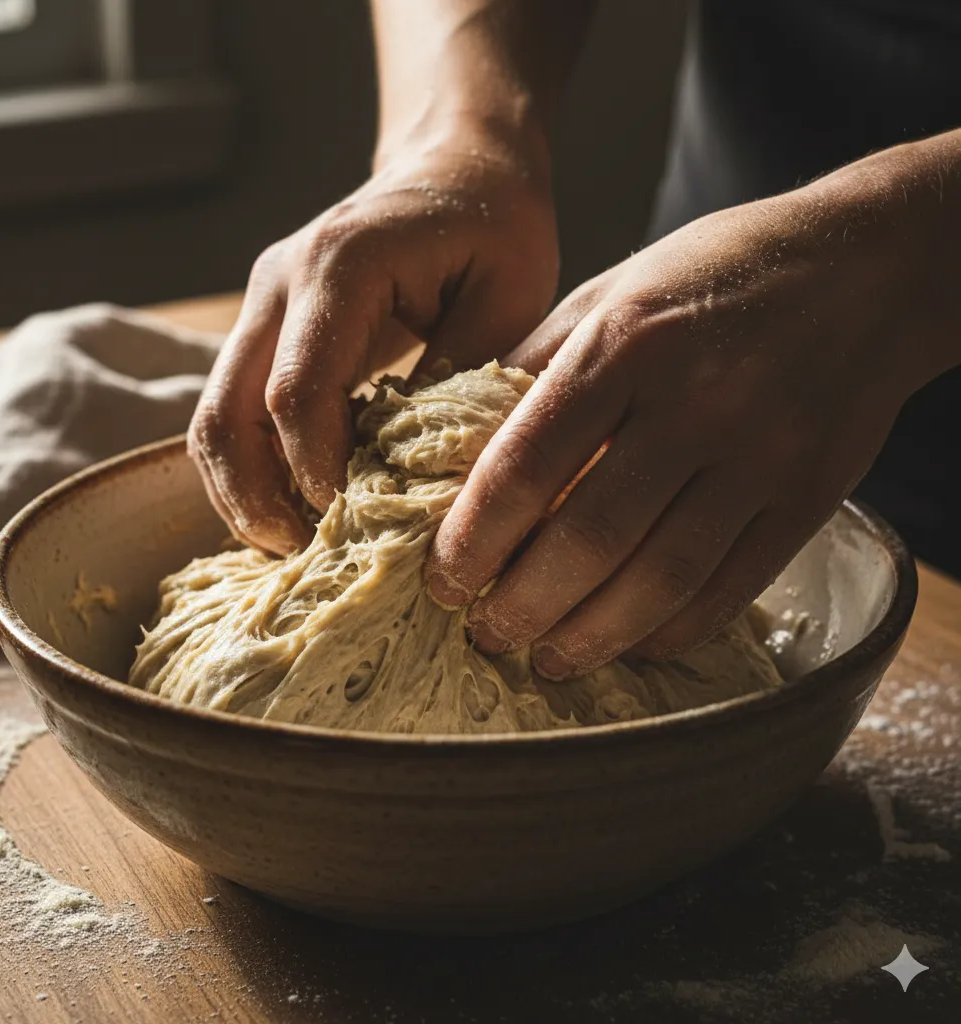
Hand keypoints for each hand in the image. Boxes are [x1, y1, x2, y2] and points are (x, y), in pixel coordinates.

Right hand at [188, 119, 558, 553]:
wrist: (455, 167)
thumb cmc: (494, 225)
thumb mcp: (509, 294)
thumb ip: (464, 377)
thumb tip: (418, 473)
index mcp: (339, 266)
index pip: (296, 393)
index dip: (318, 472)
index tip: (358, 522)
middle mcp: (279, 283)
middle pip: (224, 414)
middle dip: (255, 500)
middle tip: (307, 555)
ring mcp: (262, 305)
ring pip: (213, 418)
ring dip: (242, 492)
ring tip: (296, 545)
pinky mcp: (266, 329)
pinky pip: (234, 410)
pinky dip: (254, 466)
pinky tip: (295, 507)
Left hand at [427, 189, 920, 675]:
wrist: (867, 268)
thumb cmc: (716, 274)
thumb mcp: (612, 292)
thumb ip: (536, 367)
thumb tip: (463, 443)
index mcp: (624, 344)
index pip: (524, 465)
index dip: (473, 539)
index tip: (443, 579)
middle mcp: (691, 403)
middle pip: (587, 538)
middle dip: (522, 605)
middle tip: (487, 633)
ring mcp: (758, 455)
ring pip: (659, 579)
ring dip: (590, 636)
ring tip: (547, 659)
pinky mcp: (808, 496)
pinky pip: (729, 587)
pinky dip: (670, 629)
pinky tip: (629, 642)